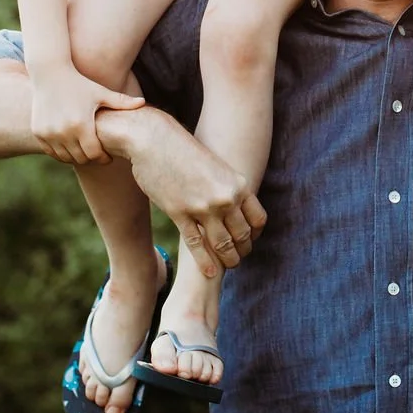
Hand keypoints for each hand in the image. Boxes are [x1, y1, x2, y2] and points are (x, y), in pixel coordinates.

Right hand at [31, 66, 143, 165]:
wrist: (49, 74)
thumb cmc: (80, 83)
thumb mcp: (101, 92)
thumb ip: (122, 101)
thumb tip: (144, 103)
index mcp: (81, 124)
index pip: (94, 154)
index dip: (103, 158)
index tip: (108, 157)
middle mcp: (63, 132)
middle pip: (81, 158)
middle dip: (91, 158)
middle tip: (98, 155)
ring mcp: (48, 133)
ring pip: (65, 157)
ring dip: (76, 157)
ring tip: (85, 151)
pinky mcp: (38, 132)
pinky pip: (51, 152)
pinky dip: (61, 153)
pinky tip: (70, 147)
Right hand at [113, 113, 267, 278]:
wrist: (155, 140)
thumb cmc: (184, 151)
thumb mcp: (216, 166)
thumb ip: (226, 187)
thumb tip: (233, 205)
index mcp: (237, 184)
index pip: (258, 219)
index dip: (256, 234)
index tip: (250, 240)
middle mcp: (225, 198)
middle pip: (243, 235)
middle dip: (243, 250)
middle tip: (239, 257)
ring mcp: (203, 208)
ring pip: (223, 244)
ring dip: (229, 259)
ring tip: (229, 266)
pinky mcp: (180, 214)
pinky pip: (197, 245)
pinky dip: (206, 262)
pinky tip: (210, 272)